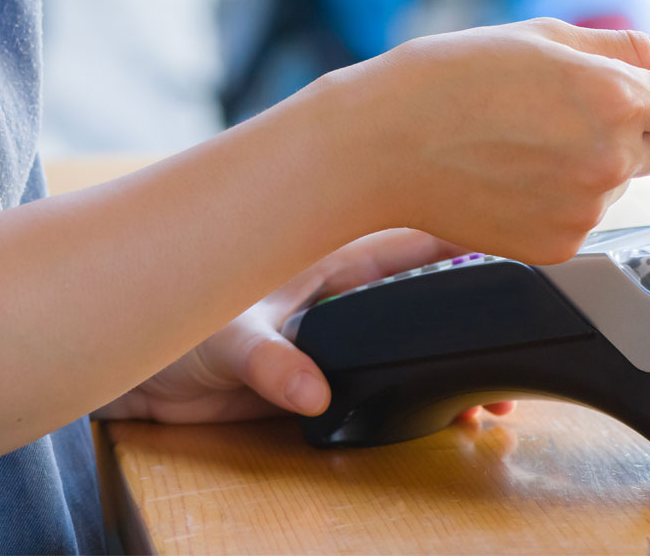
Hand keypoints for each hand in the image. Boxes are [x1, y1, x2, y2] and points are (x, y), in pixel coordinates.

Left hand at [95, 229, 514, 423]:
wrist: (129, 375)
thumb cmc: (168, 325)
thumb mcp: (222, 338)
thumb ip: (270, 363)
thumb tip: (314, 392)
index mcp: (323, 253)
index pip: (406, 232)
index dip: (460, 231)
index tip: (514, 233)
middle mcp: (337, 291)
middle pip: (422, 293)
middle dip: (473, 315)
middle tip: (520, 342)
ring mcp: (332, 334)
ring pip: (409, 343)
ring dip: (450, 367)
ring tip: (494, 400)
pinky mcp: (320, 379)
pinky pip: (381, 389)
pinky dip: (416, 405)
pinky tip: (449, 419)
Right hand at [327, 18, 649, 264]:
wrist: (381, 146)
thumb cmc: (452, 78)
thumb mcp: (547, 38)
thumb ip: (637, 48)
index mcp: (615, 97)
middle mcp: (610, 159)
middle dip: (640, 125)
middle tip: (569, 107)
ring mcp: (586, 209)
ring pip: (623, 180)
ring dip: (595, 161)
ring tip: (524, 139)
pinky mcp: (560, 245)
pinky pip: (587, 215)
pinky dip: (562, 197)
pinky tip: (514, 174)